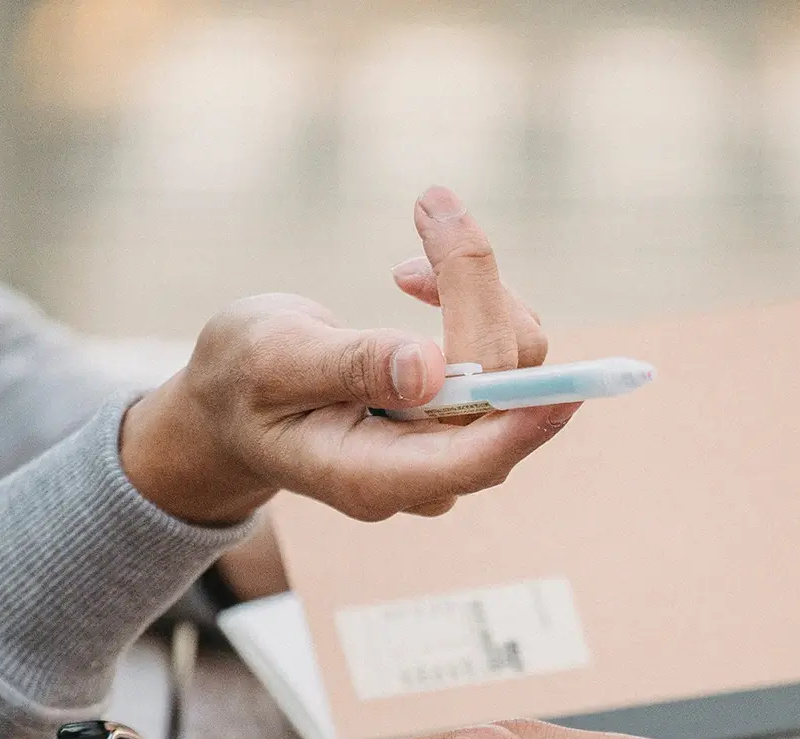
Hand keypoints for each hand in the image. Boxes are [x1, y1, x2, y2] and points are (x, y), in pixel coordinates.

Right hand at [118, 185, 574, 524]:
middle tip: (431, 201)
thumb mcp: (271, 360)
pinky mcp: (463, 413)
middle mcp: (425, 473)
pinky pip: (503, 353)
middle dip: (476, 289)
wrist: (233, 401)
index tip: (566, 388)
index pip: (471, 458)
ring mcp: (449, 447)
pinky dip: (471, 296)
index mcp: (371, 476)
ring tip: (409, 241)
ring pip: (512, 365)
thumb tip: (429, 371)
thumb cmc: (241, 381)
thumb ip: (348, 366)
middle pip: (499, 391)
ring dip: (472, 286)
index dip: (522, 421)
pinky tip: (416, 277)